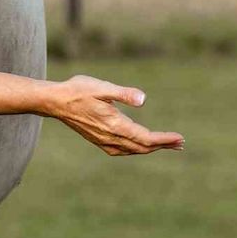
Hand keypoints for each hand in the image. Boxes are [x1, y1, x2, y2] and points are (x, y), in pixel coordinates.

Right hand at [47, 75, 184, 155]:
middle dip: (162, 145)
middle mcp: (111, 137)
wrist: (55, 102)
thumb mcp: (102, 87)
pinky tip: (141, 145)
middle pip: (142, 147)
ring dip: (151, 147)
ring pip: (133, 150)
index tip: (179, 138)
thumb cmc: (78, 90)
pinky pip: (123, 150)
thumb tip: (143, 99)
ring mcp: (104, 141)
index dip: (164, 140)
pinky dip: (137, 149)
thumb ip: (123, 93)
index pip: (145, 138)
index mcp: (114, 125)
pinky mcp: (99, 141)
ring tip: (167, 144)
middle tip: (181, 143)